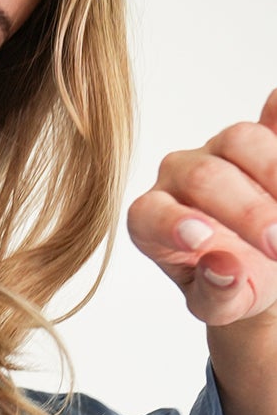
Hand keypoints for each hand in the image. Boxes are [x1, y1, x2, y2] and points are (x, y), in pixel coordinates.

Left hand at [126, 92, 276, 332]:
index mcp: (152, 219)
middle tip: (276, 245)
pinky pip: (273, 110)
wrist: (261, 264)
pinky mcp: (262, 131)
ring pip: (240, 139)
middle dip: (246, 212)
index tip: (201, 240)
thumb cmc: (229, 284)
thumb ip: (215, 295)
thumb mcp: (219, 304)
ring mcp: (219, 148)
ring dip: (274, 171)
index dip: (171, 223)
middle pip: (205, 176)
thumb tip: (223, 271)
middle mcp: (179, 176)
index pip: (149, 213)